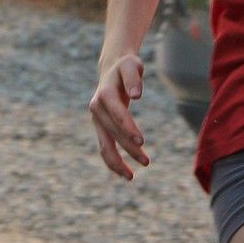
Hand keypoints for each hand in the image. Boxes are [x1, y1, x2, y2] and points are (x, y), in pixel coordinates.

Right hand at [89, 52, 149, 179]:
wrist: (111, 68)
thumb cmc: (126, 67)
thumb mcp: (131, 65)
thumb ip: (134, 78)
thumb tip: (137, 95)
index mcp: (104, 94)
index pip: (118, 114)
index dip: (128, 128)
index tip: (142, 141)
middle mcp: (97, 108)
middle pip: (113, 133)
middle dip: (129, 148)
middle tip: (146, 161)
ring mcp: (96, 119)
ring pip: (105, 145)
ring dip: (117, 162)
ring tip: (132, 177)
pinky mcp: (100, 127)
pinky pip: (104, 147)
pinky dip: (112, 161)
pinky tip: (125, 173)